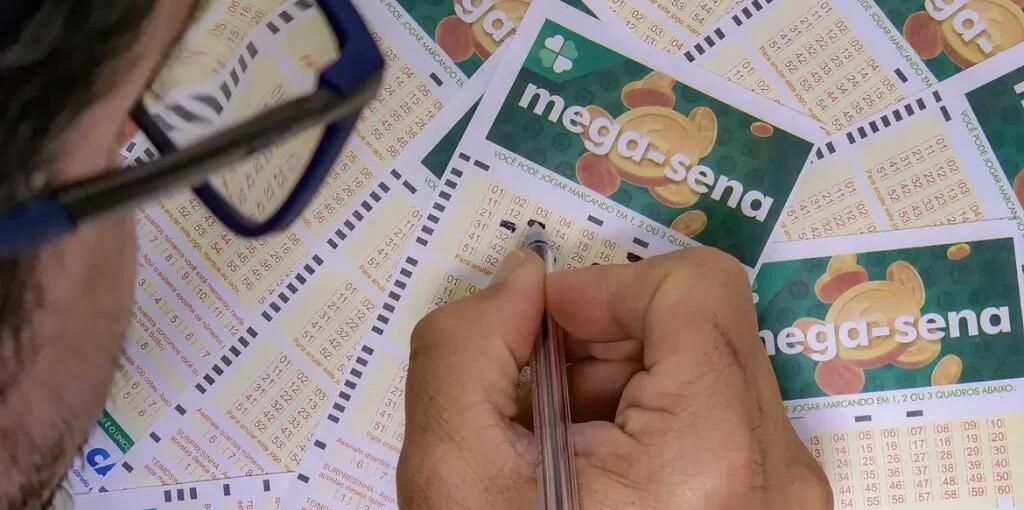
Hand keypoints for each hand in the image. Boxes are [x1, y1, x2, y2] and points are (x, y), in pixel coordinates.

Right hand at [397, 247, 831, 508]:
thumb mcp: (455, 480)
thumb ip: (467, 349)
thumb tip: (520, 279)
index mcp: (713, 456)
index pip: (694, 287)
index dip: (602, 291)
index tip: (538, 335)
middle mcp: (779, 474)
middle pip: (701, 327)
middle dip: (603, 345)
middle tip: (536, 405)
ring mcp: (787, 499)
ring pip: (708, 370)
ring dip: (620, 387)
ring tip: (561, 456)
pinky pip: (718, 421)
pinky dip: (649, 425)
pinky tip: (596, 480)